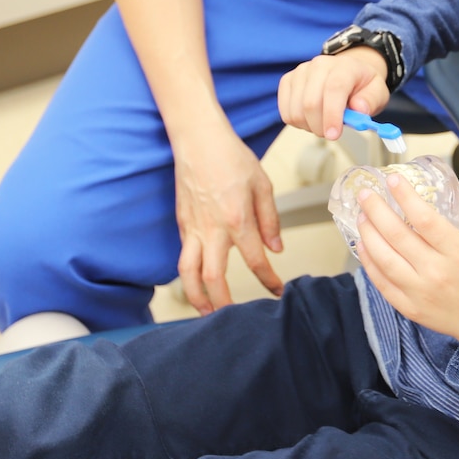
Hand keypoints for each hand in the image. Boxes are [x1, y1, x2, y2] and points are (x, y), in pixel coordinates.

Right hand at [172, 125, 283, 314]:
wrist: (198, 139)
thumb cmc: (231, 157)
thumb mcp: (262, 184)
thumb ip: (269, 219)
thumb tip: (276, 248)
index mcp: (238, 219)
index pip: (255, 261)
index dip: (268, 280)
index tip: (276, 292)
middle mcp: (212, 229)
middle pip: (213, 278)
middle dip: (222, 303)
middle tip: (232, 318)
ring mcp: (193, 227)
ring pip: (187, 273)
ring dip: (195, 296)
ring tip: (205, 312)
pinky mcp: (181, 223)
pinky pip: (183, 255)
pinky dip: (188, 274)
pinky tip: (198, 281)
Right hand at [277, 47, 389, 140]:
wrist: (348, 72)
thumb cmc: (362, 85)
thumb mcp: (378, 92)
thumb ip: (371, 101)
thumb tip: (359, 109)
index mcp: (345, 66)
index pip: (334, 89)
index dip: (332, 115)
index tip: (334, 134)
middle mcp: (320, 65)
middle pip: (310, 103)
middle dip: (320, 126)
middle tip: (332, 133)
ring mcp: (301, 72)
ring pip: (296, 110)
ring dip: (309, 126)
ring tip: (323, 123)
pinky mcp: (288, 80)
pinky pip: (286, 111)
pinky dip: (298, 122)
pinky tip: (311, 118)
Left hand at [355, 178, 458, 365]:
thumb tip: (451, 183)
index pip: (425, 218)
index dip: (405, 196)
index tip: (393, 180)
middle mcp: (437, 273)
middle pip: (396, 235)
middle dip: (376, 209)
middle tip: (366, 193)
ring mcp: (420, 293)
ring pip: (383, 258)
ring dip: (368, 233)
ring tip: (362, 216)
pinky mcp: (409, 308)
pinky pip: (381, 282)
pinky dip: (369, 262)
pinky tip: (364, 245)